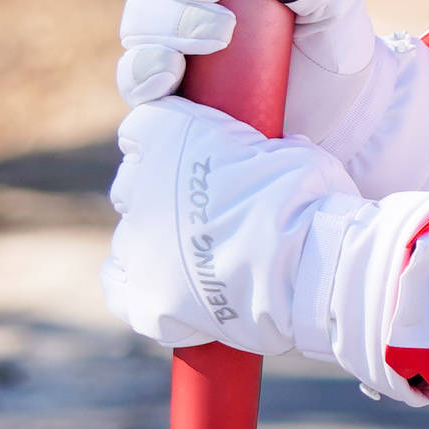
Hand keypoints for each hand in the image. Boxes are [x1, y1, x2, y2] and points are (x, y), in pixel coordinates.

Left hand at [100, 97, 357, 354]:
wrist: (309, 268)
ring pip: (131, 237)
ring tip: (206, 257)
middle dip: (162, 195)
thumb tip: (275, 156)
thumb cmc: (309, 201)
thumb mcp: (291, 151)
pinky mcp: (144, 299)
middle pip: (131, 186)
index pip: (143, 129)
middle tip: (209, 210)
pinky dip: (140, 288)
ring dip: (159, 242)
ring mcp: (137, 247)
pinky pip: (120, 287)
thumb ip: (260, 151)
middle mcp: (138, 188)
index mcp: (169, 137)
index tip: (201, 156)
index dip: (171, 142)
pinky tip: (171, 289)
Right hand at [117, 0, 381, 143]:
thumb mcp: (340, 0)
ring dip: (171, 20)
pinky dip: (145, 69)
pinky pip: (134, 79)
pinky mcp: (167, 97)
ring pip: (138, 21)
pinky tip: (171, 70)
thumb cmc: (331, 44)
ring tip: (222, 33)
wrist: (344, 115)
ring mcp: (169, 47)